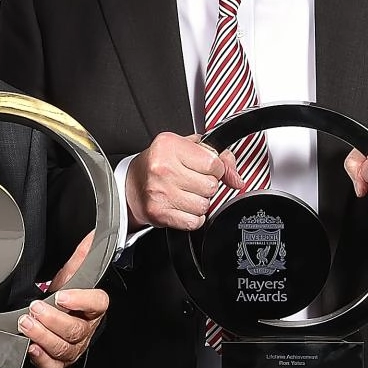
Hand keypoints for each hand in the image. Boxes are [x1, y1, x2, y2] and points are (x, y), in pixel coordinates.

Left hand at [18, 232, 108, 367]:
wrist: (57, 316)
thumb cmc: (65, 297)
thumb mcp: (71, 273)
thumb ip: (82, 256)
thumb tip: (91, 236)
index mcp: (93, 308)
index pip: (98, 304)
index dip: (82, 301)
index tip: (63, 295)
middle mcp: (86, 331)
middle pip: (76, 330)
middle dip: (53, 320)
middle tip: (35, 309)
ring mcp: (73, 348)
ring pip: (64, 348)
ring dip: (44, 337)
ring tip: (27, 324)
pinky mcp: (59, 362)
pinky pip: (54, 367)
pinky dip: (42, 360)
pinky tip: (31, 348)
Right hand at [125, 132, 242, 230]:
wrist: (130, 185)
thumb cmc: (159, 164)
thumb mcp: (187, 148)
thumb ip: (219, 157)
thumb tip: (236, 179)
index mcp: (170, 146)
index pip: (214, 163)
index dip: (214, 168)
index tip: (204, 168)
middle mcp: (163, 168)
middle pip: (210, 186)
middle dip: (206, 186)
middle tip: (191, 181)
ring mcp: (160, 192)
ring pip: (204, 205)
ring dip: (199, 202)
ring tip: (185, 194)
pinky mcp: (159, 213)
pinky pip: (194, 221)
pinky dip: (192, 217)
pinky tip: (181, 207)